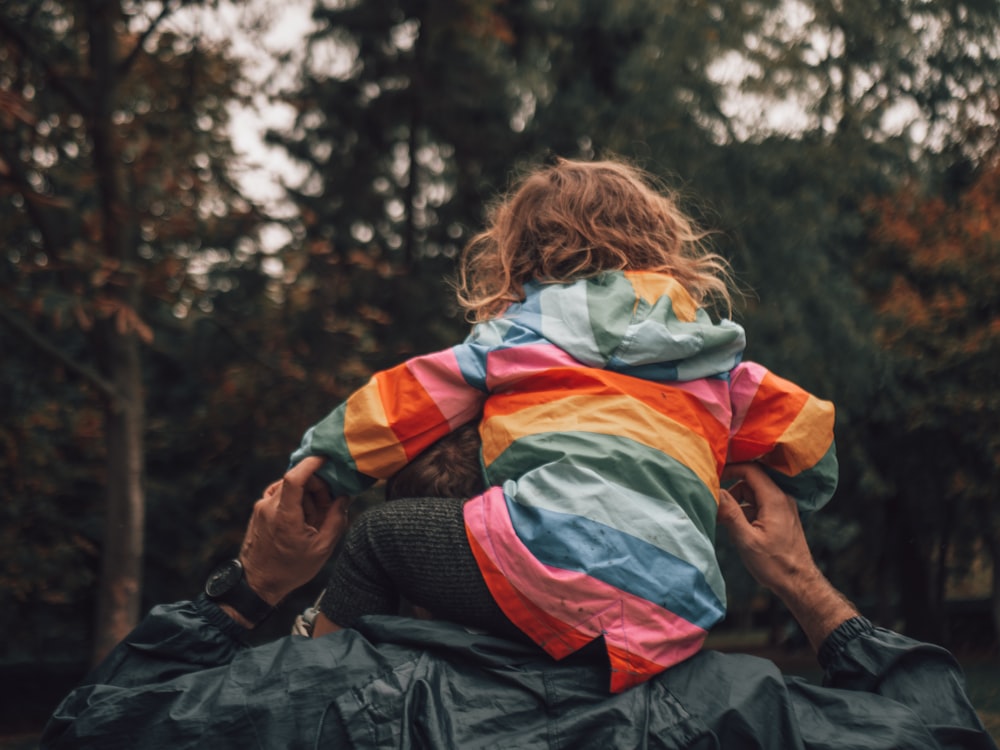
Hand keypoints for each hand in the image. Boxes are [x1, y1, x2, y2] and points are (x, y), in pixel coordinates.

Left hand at [239, 457, 348, 606]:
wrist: (256, 584)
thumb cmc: (290, 569)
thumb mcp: (321, 548)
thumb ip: (336, 519)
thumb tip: (344, 498)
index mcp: (284, 515)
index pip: (295, 477)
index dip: (312, 463)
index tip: (326, 458)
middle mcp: (269, 506)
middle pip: (297, 480)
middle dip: (316, 487)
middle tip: (327, 506)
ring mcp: (261, 507)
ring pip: (289, 487)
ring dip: (306, 496)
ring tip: (313, 519)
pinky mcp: (259, 511)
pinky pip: (281, 496)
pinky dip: (295, 501)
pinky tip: (302, 520)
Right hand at [717, 463, 857, 651]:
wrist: (799, 583)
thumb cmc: (774, 564)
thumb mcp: (746, 539)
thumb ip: (729, 513)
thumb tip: (713, 491)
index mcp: (774, 499)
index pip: (750, 470)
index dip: (730, 469)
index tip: (713, 476)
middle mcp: (781, 499)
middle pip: (750, 481)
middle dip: (731, 491)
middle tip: (716, 507)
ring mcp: (782, 508)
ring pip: (754, 494)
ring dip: (737, 504)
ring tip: (726, 523)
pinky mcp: (781, 518)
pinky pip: (759, 506)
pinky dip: (746, 512)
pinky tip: (738, 530)